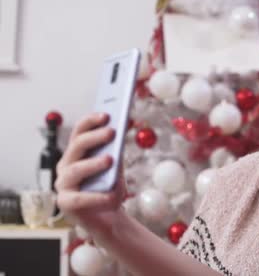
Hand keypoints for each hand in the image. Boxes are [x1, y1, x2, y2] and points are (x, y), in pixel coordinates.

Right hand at [55, 113, 126, 231]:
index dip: (90, 121)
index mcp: (76, 153)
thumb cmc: (110, 188)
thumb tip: (121, 131)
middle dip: (94, 137)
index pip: (79, 132)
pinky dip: (97, 196)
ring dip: (93, 163)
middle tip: (112, 131)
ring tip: (110, 159)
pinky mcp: (66, 203)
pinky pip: (80, 198)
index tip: (106, 114)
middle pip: (76, 146)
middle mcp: (66, 166)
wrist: (109, 217)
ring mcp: (63, 184)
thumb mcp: (116, 168)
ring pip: (75, 170)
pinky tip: (112, 195)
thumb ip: (116, 152)